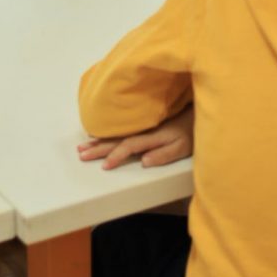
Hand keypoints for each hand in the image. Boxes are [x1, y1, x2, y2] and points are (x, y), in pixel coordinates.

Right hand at [77, 105, 194, 170]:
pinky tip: (95, 133)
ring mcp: (138, 125)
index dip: (116, 156)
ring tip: (82, 147)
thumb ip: (163, 154)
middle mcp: (141, 129)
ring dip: (97, 140)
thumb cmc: (190, 132)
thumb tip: (144, 161)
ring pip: (114, 134)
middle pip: (116, 139)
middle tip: (81, 155)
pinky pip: (118, 128)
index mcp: (151, 136)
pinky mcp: (139, 123)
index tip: (104, 166)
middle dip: (98, 148)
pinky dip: (104, 132)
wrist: (194, 110)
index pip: (129, 146)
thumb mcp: (182, 147)